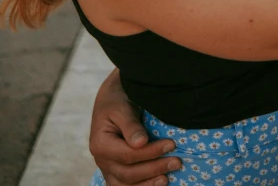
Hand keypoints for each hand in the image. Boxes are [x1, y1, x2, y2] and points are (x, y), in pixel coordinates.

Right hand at [89, 70, 181, 185]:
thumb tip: (141, 143)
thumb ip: (130, 125)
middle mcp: (101, 160)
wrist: (110, 101)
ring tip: (167, 178)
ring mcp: (107, 168)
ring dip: (148, 184)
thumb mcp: (122, 107)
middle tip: (176, 161)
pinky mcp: (114, 172)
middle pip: (128, 174)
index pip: (128, 155)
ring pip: (125, 185)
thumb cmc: (117, 101)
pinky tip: (157, 182)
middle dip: (154, 168)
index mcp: (100, 144)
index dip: (151, 153)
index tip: (171, 144)